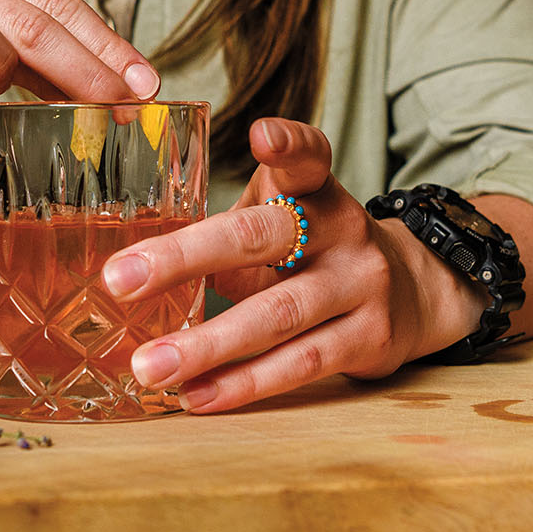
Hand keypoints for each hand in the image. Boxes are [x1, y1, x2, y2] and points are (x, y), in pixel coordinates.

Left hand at [98, 118, 486, 412]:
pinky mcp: (369, 338)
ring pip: (277, 314)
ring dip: (207, 345)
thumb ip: (225, 229)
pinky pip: (299, 365)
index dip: (287, 144)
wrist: (413, 291)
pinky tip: (196, 395)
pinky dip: (242, 384)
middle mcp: (342, 230)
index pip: (307, 156)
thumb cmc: (313, 251)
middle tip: (120, 279)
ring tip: (150, 367)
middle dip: (184, 258)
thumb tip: (129, 267)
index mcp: (315, 191)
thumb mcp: (280, 220)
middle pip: (260, 239)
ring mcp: (360, 285)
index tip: (260, 136)